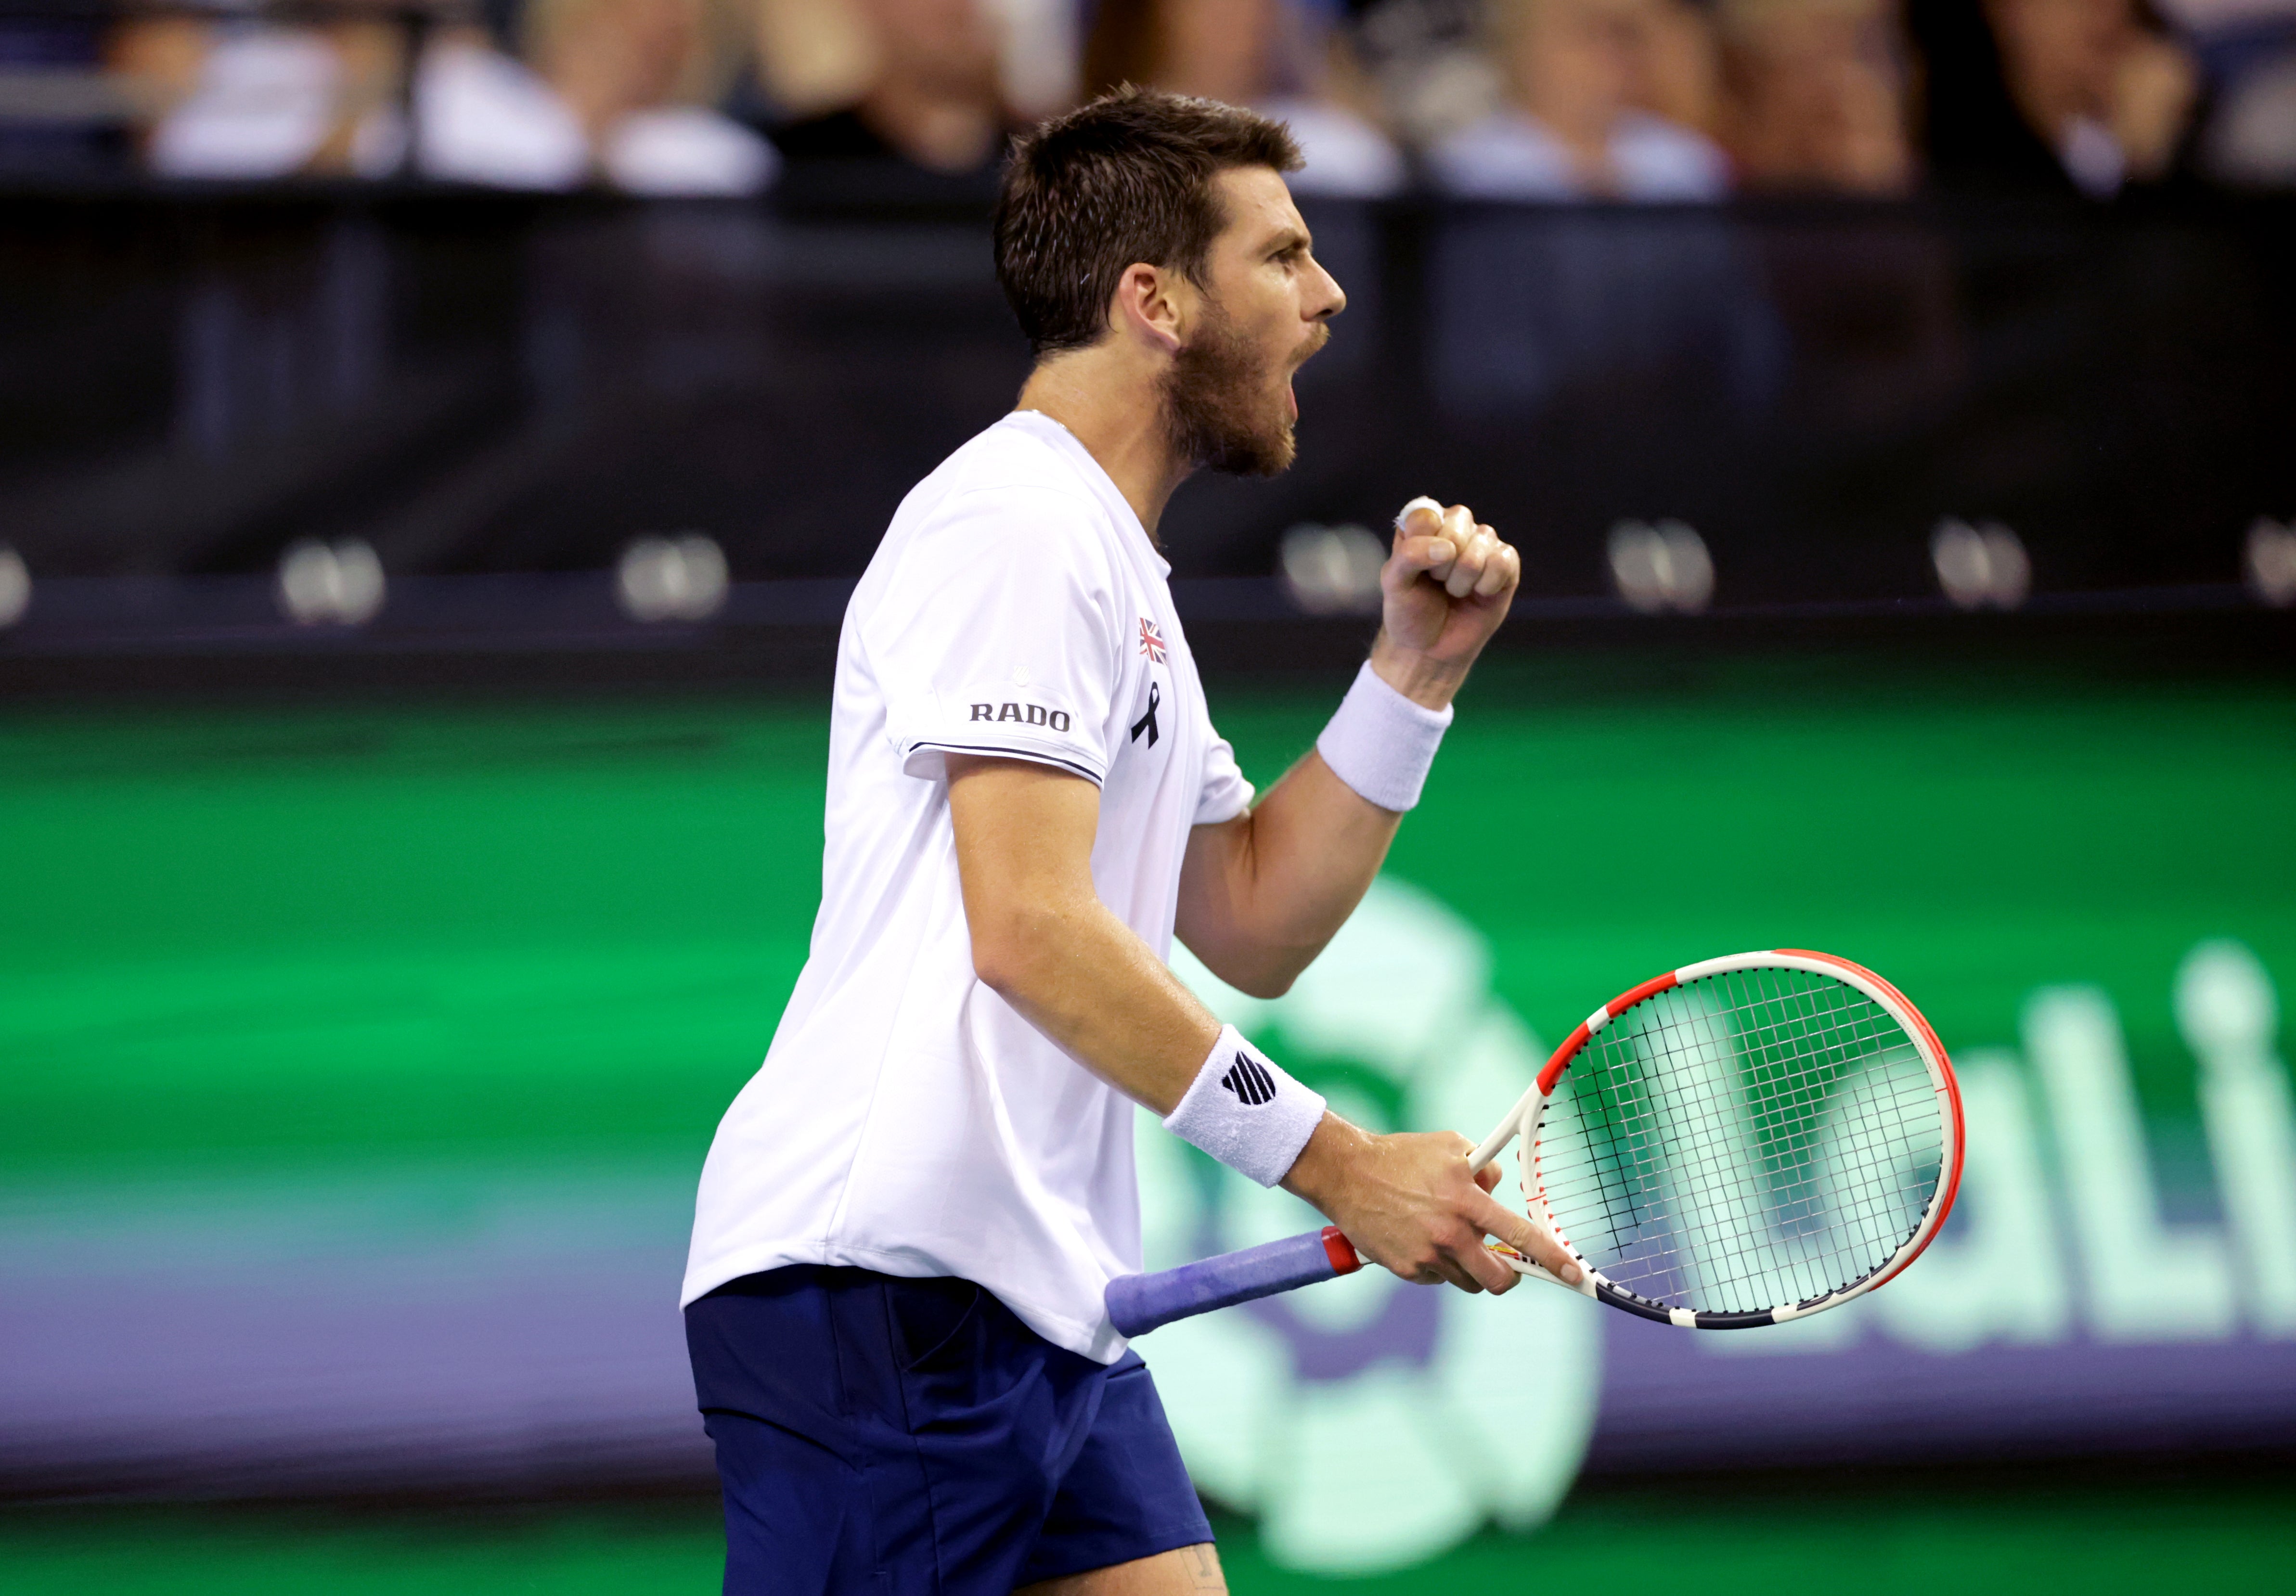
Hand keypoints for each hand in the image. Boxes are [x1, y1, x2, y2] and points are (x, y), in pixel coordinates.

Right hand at [1281, 1116, 1580, 1293]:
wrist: (1347, 1174)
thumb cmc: (1403, 1157)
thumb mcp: (1451, 1147)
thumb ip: (1484, 1169)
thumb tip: (1501, 1191)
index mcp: (1466, 1199)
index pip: (1520, 1235)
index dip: (1551, 1258)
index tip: (1574, 1276)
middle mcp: (1450, 1232)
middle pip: (1498, 1278)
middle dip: (1508, 1276)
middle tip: (1503, 1264)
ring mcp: (1428, 1255)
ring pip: (1469, 1281)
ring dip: (1469, 1266)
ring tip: (1447, 1238)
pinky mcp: (1407, 1269)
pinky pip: (1438, 1279)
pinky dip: (1437, 1265)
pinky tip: (1420, 1240)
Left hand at [1372, 499, 1519, 709]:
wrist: (1431, 648)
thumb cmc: (1409, 612)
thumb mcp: (1394, 584)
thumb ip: (1409, 556)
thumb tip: (1448, 548)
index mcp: (1423, 525)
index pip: (1427, 514)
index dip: (1423, 545)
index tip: (1418, 570)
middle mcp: (1454, 527)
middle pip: (1458, 523)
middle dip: (1444, 563)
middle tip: (1437, 582)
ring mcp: (1482, 543)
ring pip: (1482, 543)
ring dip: (1463, 578)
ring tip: (1455, 591)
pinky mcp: (1505, 563)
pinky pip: (1503, 560)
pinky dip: (1487, 584)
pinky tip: (1479, 594)